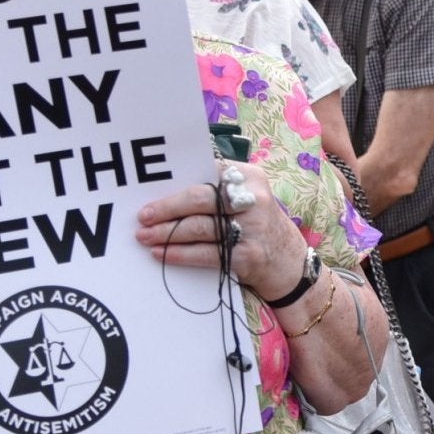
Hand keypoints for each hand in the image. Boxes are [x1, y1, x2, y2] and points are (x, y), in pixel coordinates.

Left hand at [133, 160, 308, 305]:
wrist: (289, 262)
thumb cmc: (256, 224)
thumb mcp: (247, 197)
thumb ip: (217, 188)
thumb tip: (166, 191)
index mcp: (250, 177)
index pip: (207, 172)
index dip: (177, 182)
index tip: (151, 189)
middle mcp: (254, 199)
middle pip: (201, 199)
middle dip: (167, 208)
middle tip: (143, 216)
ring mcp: (253, 228)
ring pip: (200, 227)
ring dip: (167, 232)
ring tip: (145, 236)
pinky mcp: (248, 256)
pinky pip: (206, 254)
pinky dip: (180, 254)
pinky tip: (161, 253)